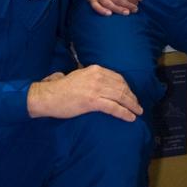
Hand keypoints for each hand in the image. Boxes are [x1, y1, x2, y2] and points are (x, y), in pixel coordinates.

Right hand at [27, 65, 142, 121]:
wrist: (48, 96)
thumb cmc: (60, 88)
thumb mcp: (79, 76)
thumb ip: (91, 77)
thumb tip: (99, 82)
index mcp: (95, 69)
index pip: (118, 77)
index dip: (127, 87)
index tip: (131, 94)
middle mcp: (98, 76)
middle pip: (122, 87)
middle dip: (132, 97)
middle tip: (138, 105)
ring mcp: (95, 89)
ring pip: (121, 97)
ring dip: (132, 105)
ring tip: (137, 112)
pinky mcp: (92, 101)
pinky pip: (114, 107)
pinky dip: (124, 113)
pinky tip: (130, 117)